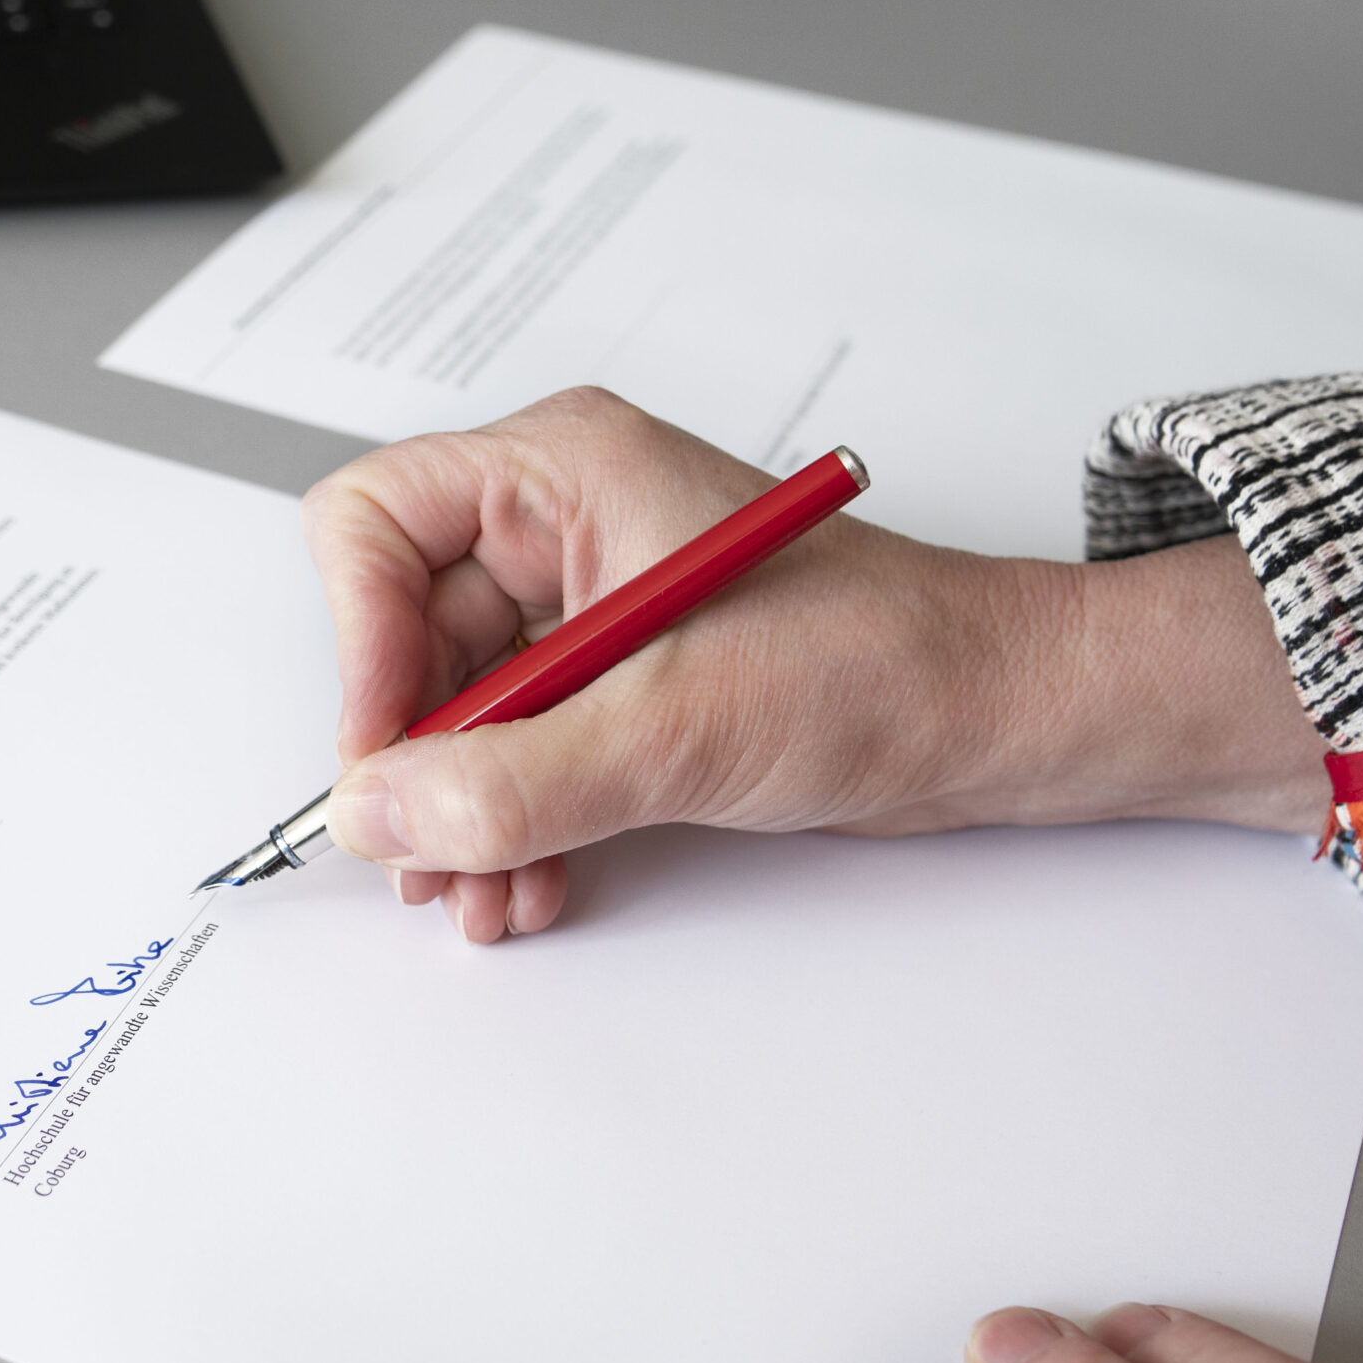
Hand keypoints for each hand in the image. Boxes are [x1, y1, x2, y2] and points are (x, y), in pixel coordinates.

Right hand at [301, 387, 1325, 941]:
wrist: (1002, 720)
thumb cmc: (890, 661)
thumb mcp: (679, 726)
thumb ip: (514, 779)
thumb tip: (381, 812)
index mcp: (565, 470)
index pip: (376, 526)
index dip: (360, 642)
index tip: (385, 753)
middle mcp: (561, 526)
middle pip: (404, 636)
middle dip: (415, 761)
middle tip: (426, 854)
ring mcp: (586, 609)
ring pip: (455, 712)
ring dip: (458, 813)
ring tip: (484, 892)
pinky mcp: (616, 683)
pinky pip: (513, 752)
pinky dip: (508, 824)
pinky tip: (528, 881)